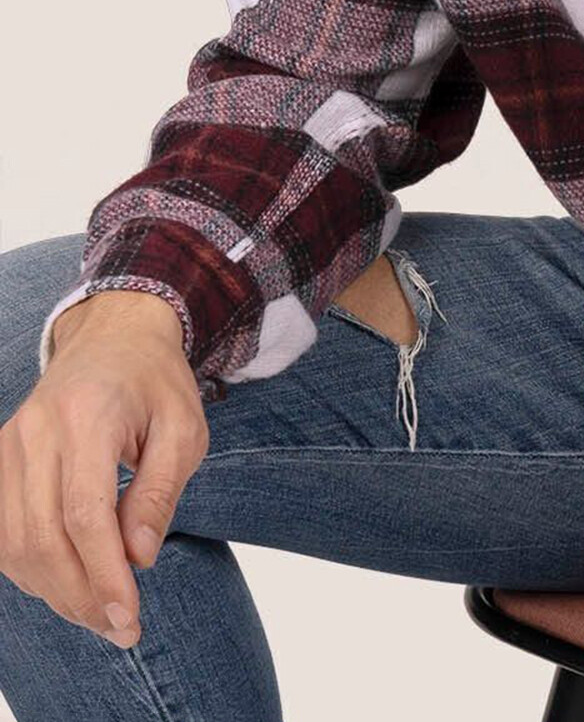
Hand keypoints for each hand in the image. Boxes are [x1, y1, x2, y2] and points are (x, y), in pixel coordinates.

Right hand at [0, 289, 208, 647]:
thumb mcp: (184, 428)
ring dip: (53, 589)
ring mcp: (9, 445)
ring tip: (98, 613)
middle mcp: (37, 431)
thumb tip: (139, 558)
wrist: (115, 337)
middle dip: (79, 594)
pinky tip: (69, 583)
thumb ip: (160, 491)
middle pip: (43, 537)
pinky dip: (31, 568)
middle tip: (118, 627)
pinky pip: (3, 531)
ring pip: (14, 542)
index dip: (103, 574)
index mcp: (89, 417)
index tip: (128, 615)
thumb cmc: (157, 384)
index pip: (85, 514)